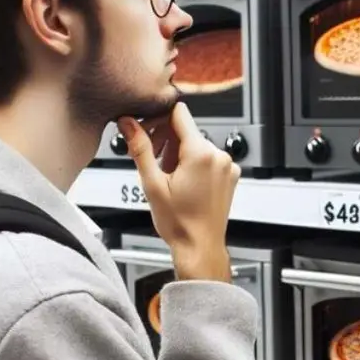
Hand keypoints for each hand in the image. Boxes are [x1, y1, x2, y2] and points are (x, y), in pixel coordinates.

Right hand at [117, 103, 238, 281]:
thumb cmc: (179, 223)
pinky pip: (208, 158)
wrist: (199, 246)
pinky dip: (194, 164)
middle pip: (187, 130)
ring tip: (169, 177)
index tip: (148, 131)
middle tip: (154, 162)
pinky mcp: (230, 175)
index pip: (179, 113)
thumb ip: (140, 149)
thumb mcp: (152, 184)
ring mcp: (227, 165)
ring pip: (197, 144)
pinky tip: (184, 182)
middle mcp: (219, 155)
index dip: (159, 119)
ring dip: (179, 153)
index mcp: (201, 153)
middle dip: (166, 141)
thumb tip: (129, 123)